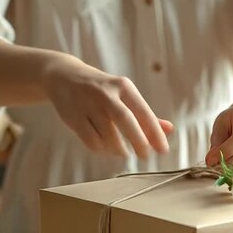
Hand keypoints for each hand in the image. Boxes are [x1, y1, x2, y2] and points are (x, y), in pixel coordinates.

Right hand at [42, 55, 172, 157]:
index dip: (154, 133)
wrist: (63, 76)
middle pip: (126, 121)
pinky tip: (105, 146)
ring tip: (122, 152)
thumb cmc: (101, 90)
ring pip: (108, 135)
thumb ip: (144, 114)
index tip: (163, 150)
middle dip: (139, 142)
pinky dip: (102, 149)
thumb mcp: (123, 95)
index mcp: (123, 86)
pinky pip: (92, 141)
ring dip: (118, 149)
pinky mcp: (73, 117)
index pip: (143, 112)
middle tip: (145, 156)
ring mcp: (87, 105)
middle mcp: (105, 93)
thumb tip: (169, 130)